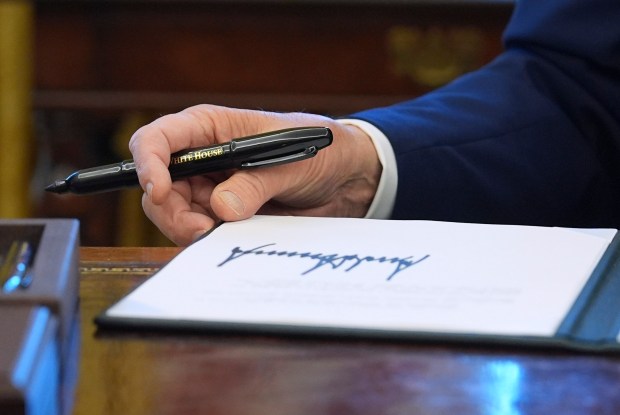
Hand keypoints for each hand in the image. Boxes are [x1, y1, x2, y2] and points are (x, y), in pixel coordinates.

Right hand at [129, 104, 381, 244]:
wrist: (344, 181)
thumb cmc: (319, 152)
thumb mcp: (290, 162)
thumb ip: (256, 184)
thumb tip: (222, 208)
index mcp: (211, 128)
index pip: (159, 138)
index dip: (149, 162)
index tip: (159, 189)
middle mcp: (203, 158)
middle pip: (160, 185)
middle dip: (172, 211)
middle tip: (202, 230)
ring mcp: (210, 188)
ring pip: (175, 214)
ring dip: (189, 229)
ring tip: (220, 233)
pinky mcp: (223, 215)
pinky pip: (200, 231)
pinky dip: (208, 239)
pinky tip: (231, 236)